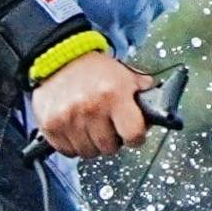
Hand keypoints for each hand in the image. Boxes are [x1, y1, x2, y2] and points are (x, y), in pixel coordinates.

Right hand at [30, 50, 154, 158]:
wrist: (60, 58)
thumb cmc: (95, 69)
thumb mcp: (125, 75)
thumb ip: (144, 94)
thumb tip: (160, 112)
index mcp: (115, 94)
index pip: (134, 135)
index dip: (136, 136)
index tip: (133, 133)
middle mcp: (91, 107)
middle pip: (110, 148)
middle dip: (112, 140)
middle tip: (108, 125)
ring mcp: (69, 118)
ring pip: (88, 153)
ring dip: (92, 143)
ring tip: (90, 124)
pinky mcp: (50, 125)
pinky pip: (68, 152)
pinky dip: (73, 144)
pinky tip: (75, 127)